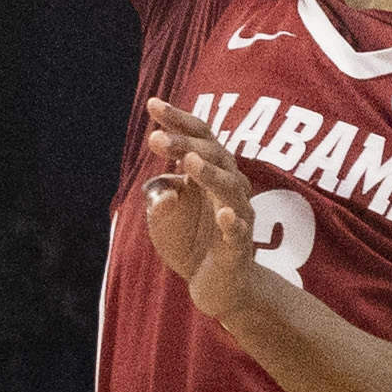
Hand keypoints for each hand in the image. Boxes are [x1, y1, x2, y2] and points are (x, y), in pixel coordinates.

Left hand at [136, 108, 274, 333]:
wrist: (216, 287)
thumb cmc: (192, 243)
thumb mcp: (164, 219)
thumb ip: (161, 200)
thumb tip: (167, 189)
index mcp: (211, 174)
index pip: (198, 138)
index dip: (178, 121)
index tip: (153, 104)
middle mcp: (228, 189)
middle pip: (213, 156)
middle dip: (184, 144)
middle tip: (155, 138)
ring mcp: (237, 217)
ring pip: (229, 189)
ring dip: (209, 174)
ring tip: (188, 160)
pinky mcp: (238, 248)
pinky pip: (238, 233)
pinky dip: (232, 222)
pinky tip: (222, 214)